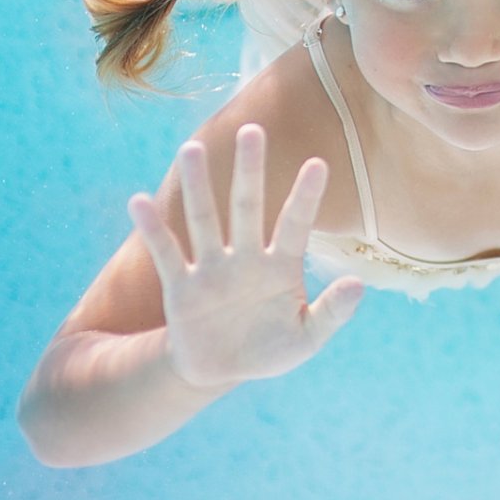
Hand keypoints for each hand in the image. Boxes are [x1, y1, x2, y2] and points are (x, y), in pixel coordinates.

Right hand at [128, 124, 361, 388]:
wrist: (222, 370)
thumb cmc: (270, 348)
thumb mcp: (307, 338)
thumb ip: (332, 313)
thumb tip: (360, 284)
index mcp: (281, 266)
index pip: (295, 225)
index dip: (305, 197)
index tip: (319, 163)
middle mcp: (246, 258)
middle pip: (248, 207)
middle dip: (250, 170)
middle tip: (252, 130)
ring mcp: (213, 269)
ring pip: (205, 220)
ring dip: (198, 187)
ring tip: (192, 147)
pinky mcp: (182, 287)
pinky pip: (167, 254)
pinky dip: (154, 230)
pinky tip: (139, 201)